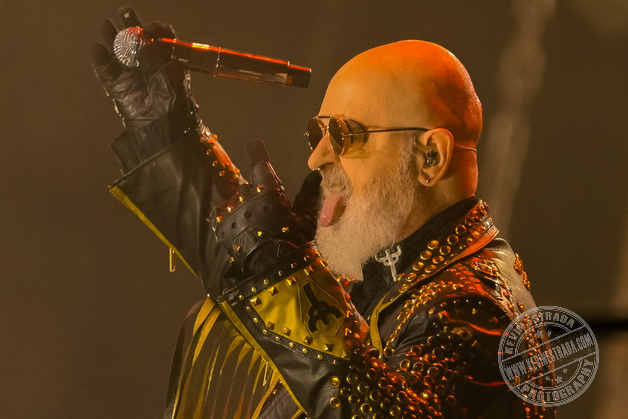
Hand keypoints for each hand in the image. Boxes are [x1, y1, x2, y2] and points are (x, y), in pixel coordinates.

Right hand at [91, 6, 197, 132]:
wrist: (164, 129)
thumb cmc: (174, 104)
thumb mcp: (170, 76)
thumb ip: (155, 55)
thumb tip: (140, 35)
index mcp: (166, 62)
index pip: (160, 37)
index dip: (154, 29)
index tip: (150, 27)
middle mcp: (148, 65)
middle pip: (137, 40)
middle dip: (131, 25)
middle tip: (125, 12)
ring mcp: (132, 75)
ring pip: (119, 52)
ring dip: (112, 38)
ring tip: (106, 24)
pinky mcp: (118, 87)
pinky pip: (106, 70)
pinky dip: (101, 59)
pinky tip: (98, 48)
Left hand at [212, 140, 320, 279]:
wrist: (271, 267)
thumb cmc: (293, 240)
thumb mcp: (306, 218)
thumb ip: (308, 195)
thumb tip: (316, 175)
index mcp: (267, 190)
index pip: (260, 165)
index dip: (257, 153)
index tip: (253, 144)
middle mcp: (247, 195)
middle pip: (247, 187)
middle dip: (254, 194)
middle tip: (263, 208)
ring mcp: (232, 211)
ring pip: (236, 202)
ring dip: (243, 209)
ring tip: (252, 224)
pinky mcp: (221, 227)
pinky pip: (224, 218)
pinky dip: (231, 222)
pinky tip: (238, 231)